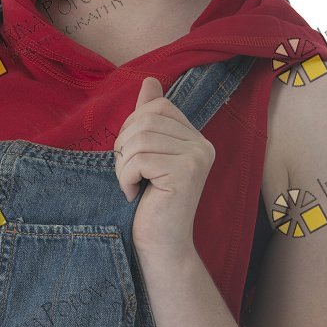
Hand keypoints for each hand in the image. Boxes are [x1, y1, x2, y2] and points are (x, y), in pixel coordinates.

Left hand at [113, 76, 214, 258]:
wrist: (161, 245)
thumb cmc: (148, 203)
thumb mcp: (146, 154)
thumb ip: (149, 119)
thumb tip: (150, 80)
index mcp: (196, 138)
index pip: (157, 107)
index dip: (132, 125)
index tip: (131, 156)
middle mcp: (203, 145)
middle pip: (146, 120)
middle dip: (124, 145)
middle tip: (128, 174)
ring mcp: (197, 158)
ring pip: (140, 139)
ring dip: (123, 164)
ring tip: (130, 184)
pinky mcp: (186, 173)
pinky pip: (139, 159)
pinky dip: (125, 178)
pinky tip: (133, 195)